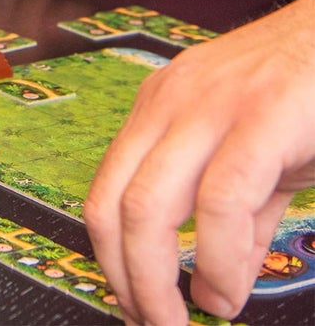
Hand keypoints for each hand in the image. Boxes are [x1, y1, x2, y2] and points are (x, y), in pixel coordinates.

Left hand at [84, 0, 314, 324]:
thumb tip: (216, 278)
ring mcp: (210, 107)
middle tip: (156, 324)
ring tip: (195, 313)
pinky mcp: (260, 118)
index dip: (109, 257)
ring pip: (151, 204)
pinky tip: (228, 288)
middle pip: (114, 203)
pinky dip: (217, 257)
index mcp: (159, 108)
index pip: (104, 188)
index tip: (132, 303)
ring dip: (162, 278)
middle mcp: (170, 103)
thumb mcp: (253, 151)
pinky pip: (220, 198)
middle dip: (127, 278)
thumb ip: (234, 212)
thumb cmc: (304, 95)